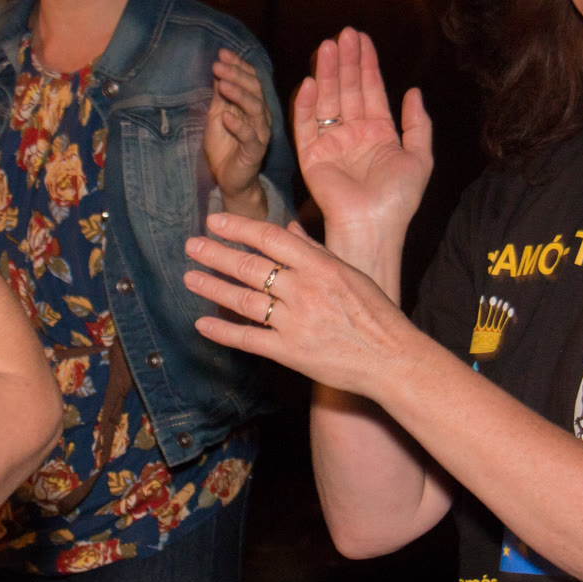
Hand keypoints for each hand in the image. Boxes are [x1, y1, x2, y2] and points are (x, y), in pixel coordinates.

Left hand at [184, 213, 416, 398]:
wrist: (391, 359)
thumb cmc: (375, 314)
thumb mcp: (350, 272)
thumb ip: (315, 250)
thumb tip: (288, 227)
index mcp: (321, 266)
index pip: (270, 238)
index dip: (239, 228)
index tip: (215, 222)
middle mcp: (305, 291)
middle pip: (251, 267)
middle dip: (216, 255)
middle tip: (191, 246)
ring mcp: (296, 323)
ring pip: (244, 300)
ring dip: (213, 288)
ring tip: (190, 278)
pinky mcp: (291, 352)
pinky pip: (249, 339)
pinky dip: (223, 331)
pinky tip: (202, 323)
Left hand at [203, 48, 272, 218]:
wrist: (230, 179)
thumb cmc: (225, 146)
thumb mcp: (217, 114)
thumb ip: (220, 95)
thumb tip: (217, 67)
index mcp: (254, 105)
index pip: (251, 79)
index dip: (238, 65)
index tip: (222, 53)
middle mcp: (261, 116)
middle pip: (254, 90)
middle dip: (236, 75)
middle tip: (217, 66)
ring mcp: (260, 133)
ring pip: (256, 109)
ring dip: (239, 94)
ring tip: (222, 84)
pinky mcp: (255, 152)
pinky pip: (250, 137)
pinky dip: (238, 125)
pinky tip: (225, 117)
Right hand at [296, 28, 431, 249]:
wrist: (374, 226)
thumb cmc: (399, 199)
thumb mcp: (420, 157)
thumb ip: (419, 124)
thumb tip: (414, 91)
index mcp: (379, 133)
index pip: (370, 90)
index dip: (367, 63)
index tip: (362, 38)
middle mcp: (353, 134)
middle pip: (347, 89)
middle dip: (346, 61)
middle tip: (343, 33)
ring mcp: (330, 143)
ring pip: (327, 100)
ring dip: (327, 73)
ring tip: (327, 47)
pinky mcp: (310, 156)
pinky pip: (305, 125)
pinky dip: (306, 104)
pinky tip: (311, 82)